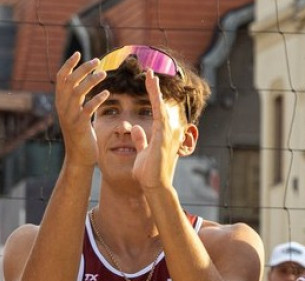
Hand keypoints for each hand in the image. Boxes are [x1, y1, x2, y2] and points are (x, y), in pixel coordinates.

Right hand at [54, 52, 108, 167]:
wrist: (79, 157)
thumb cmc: (81, 135)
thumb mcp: (75, 114)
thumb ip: (76, 100)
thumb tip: (82, 84)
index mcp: (61, 102)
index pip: (61, 78)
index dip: (68, 64)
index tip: (78, 53)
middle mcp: (62, 107)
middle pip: (69, 81)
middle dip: (83, 68)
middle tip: (97, 61)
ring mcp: (70, 116)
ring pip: (78, 92)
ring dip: (91, 80)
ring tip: (103, 74)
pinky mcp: (79, 126)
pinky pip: (88, 108)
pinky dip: (97, 99)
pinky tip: (107, 93)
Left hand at [131, 69, 186, 190]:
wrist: (156, 186)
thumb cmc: (150, 173)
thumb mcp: (142, 152)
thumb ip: (141, 140)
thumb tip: (136, 128)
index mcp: (162, 134)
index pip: (157, 111)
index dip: (153, 96)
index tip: (148, 83)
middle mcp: (168, 130)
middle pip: (161, 104)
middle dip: (155, 88)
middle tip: (150, 71)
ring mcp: (168, 132)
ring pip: (161, 105)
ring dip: (155, 89)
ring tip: (150, 74)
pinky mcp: (164, 135)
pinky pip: (159, 112)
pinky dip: (155, 98)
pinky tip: (151, 88)